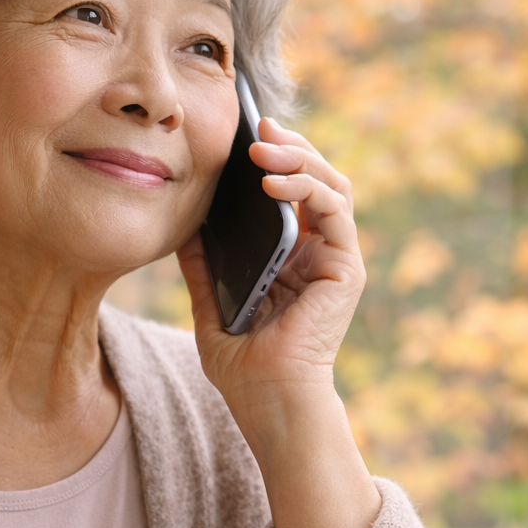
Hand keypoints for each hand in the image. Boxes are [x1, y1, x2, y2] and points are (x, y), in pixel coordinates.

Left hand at [178, 117, 364, 398]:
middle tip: (257, 125)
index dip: (275, 154)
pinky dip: (309, 187)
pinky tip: (274, 182)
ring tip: (263, 147)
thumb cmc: (242, 363)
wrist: (266, 403)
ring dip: (300, 157)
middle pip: (316, 177)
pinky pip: (335, 211)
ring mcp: (336, 259)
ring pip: (332, 184)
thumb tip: (181, 220)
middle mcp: (319, 252)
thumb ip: (202, 262)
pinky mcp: (346, 269)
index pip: (292, 189)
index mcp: (292, 255)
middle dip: (289, 144)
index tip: (244, 130)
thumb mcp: (209, 300)